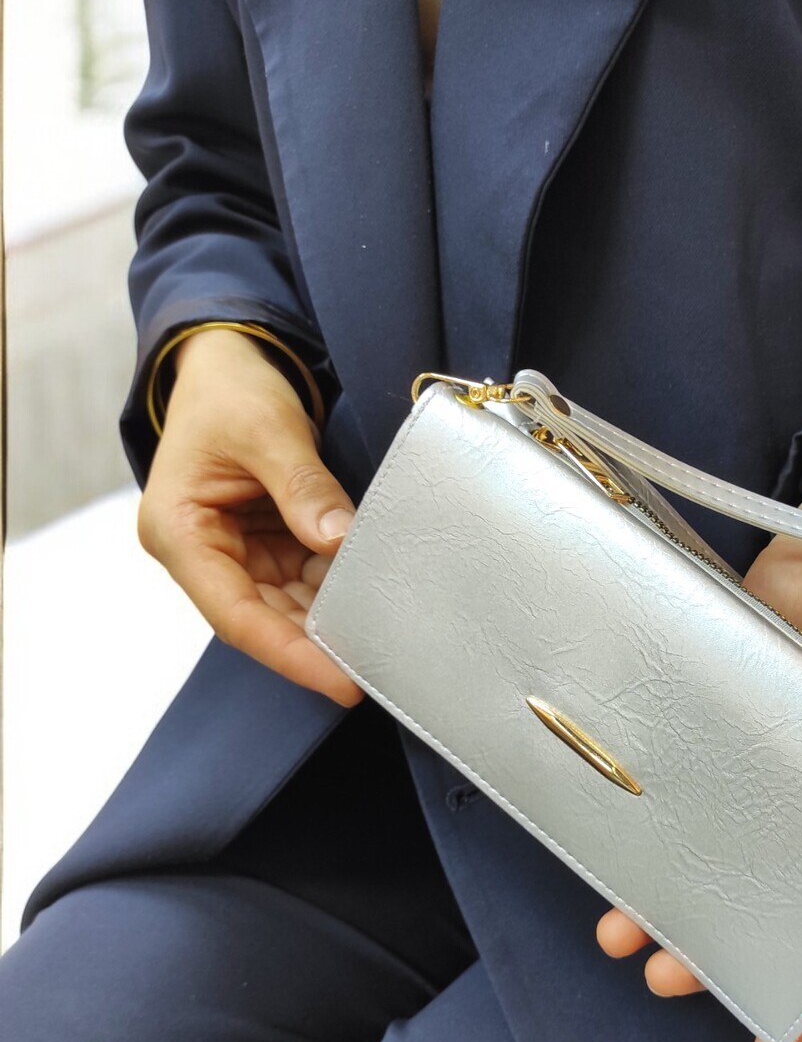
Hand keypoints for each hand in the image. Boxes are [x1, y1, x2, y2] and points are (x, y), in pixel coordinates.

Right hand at [136, 328, 362, 705]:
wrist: (229, 359)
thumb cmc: (230, 389)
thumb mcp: (267, 428)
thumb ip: (302, 485)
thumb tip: (339, 539)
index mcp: (178, 531)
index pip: (235, 614)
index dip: (288, 653)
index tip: (339, 682)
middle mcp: (201, 552)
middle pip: (261, 619)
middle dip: (316, 644)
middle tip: (376, 672)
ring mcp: (233, 551)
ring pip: (285, 605)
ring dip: (331, 618)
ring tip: (383, 641)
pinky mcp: (262, 544)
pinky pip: (301, 580)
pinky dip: (336, 590)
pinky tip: (374, 600)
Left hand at [595, 495, 801, 1041]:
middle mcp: (800, 819)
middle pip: (754, 915)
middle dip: (710, 962)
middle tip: (665, 979)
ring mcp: (744, 782)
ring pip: (699, 869)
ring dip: (659, 911)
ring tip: (618, 936)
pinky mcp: (699, 738)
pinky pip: (664, 801)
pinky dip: (635, 836)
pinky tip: (602, 856)